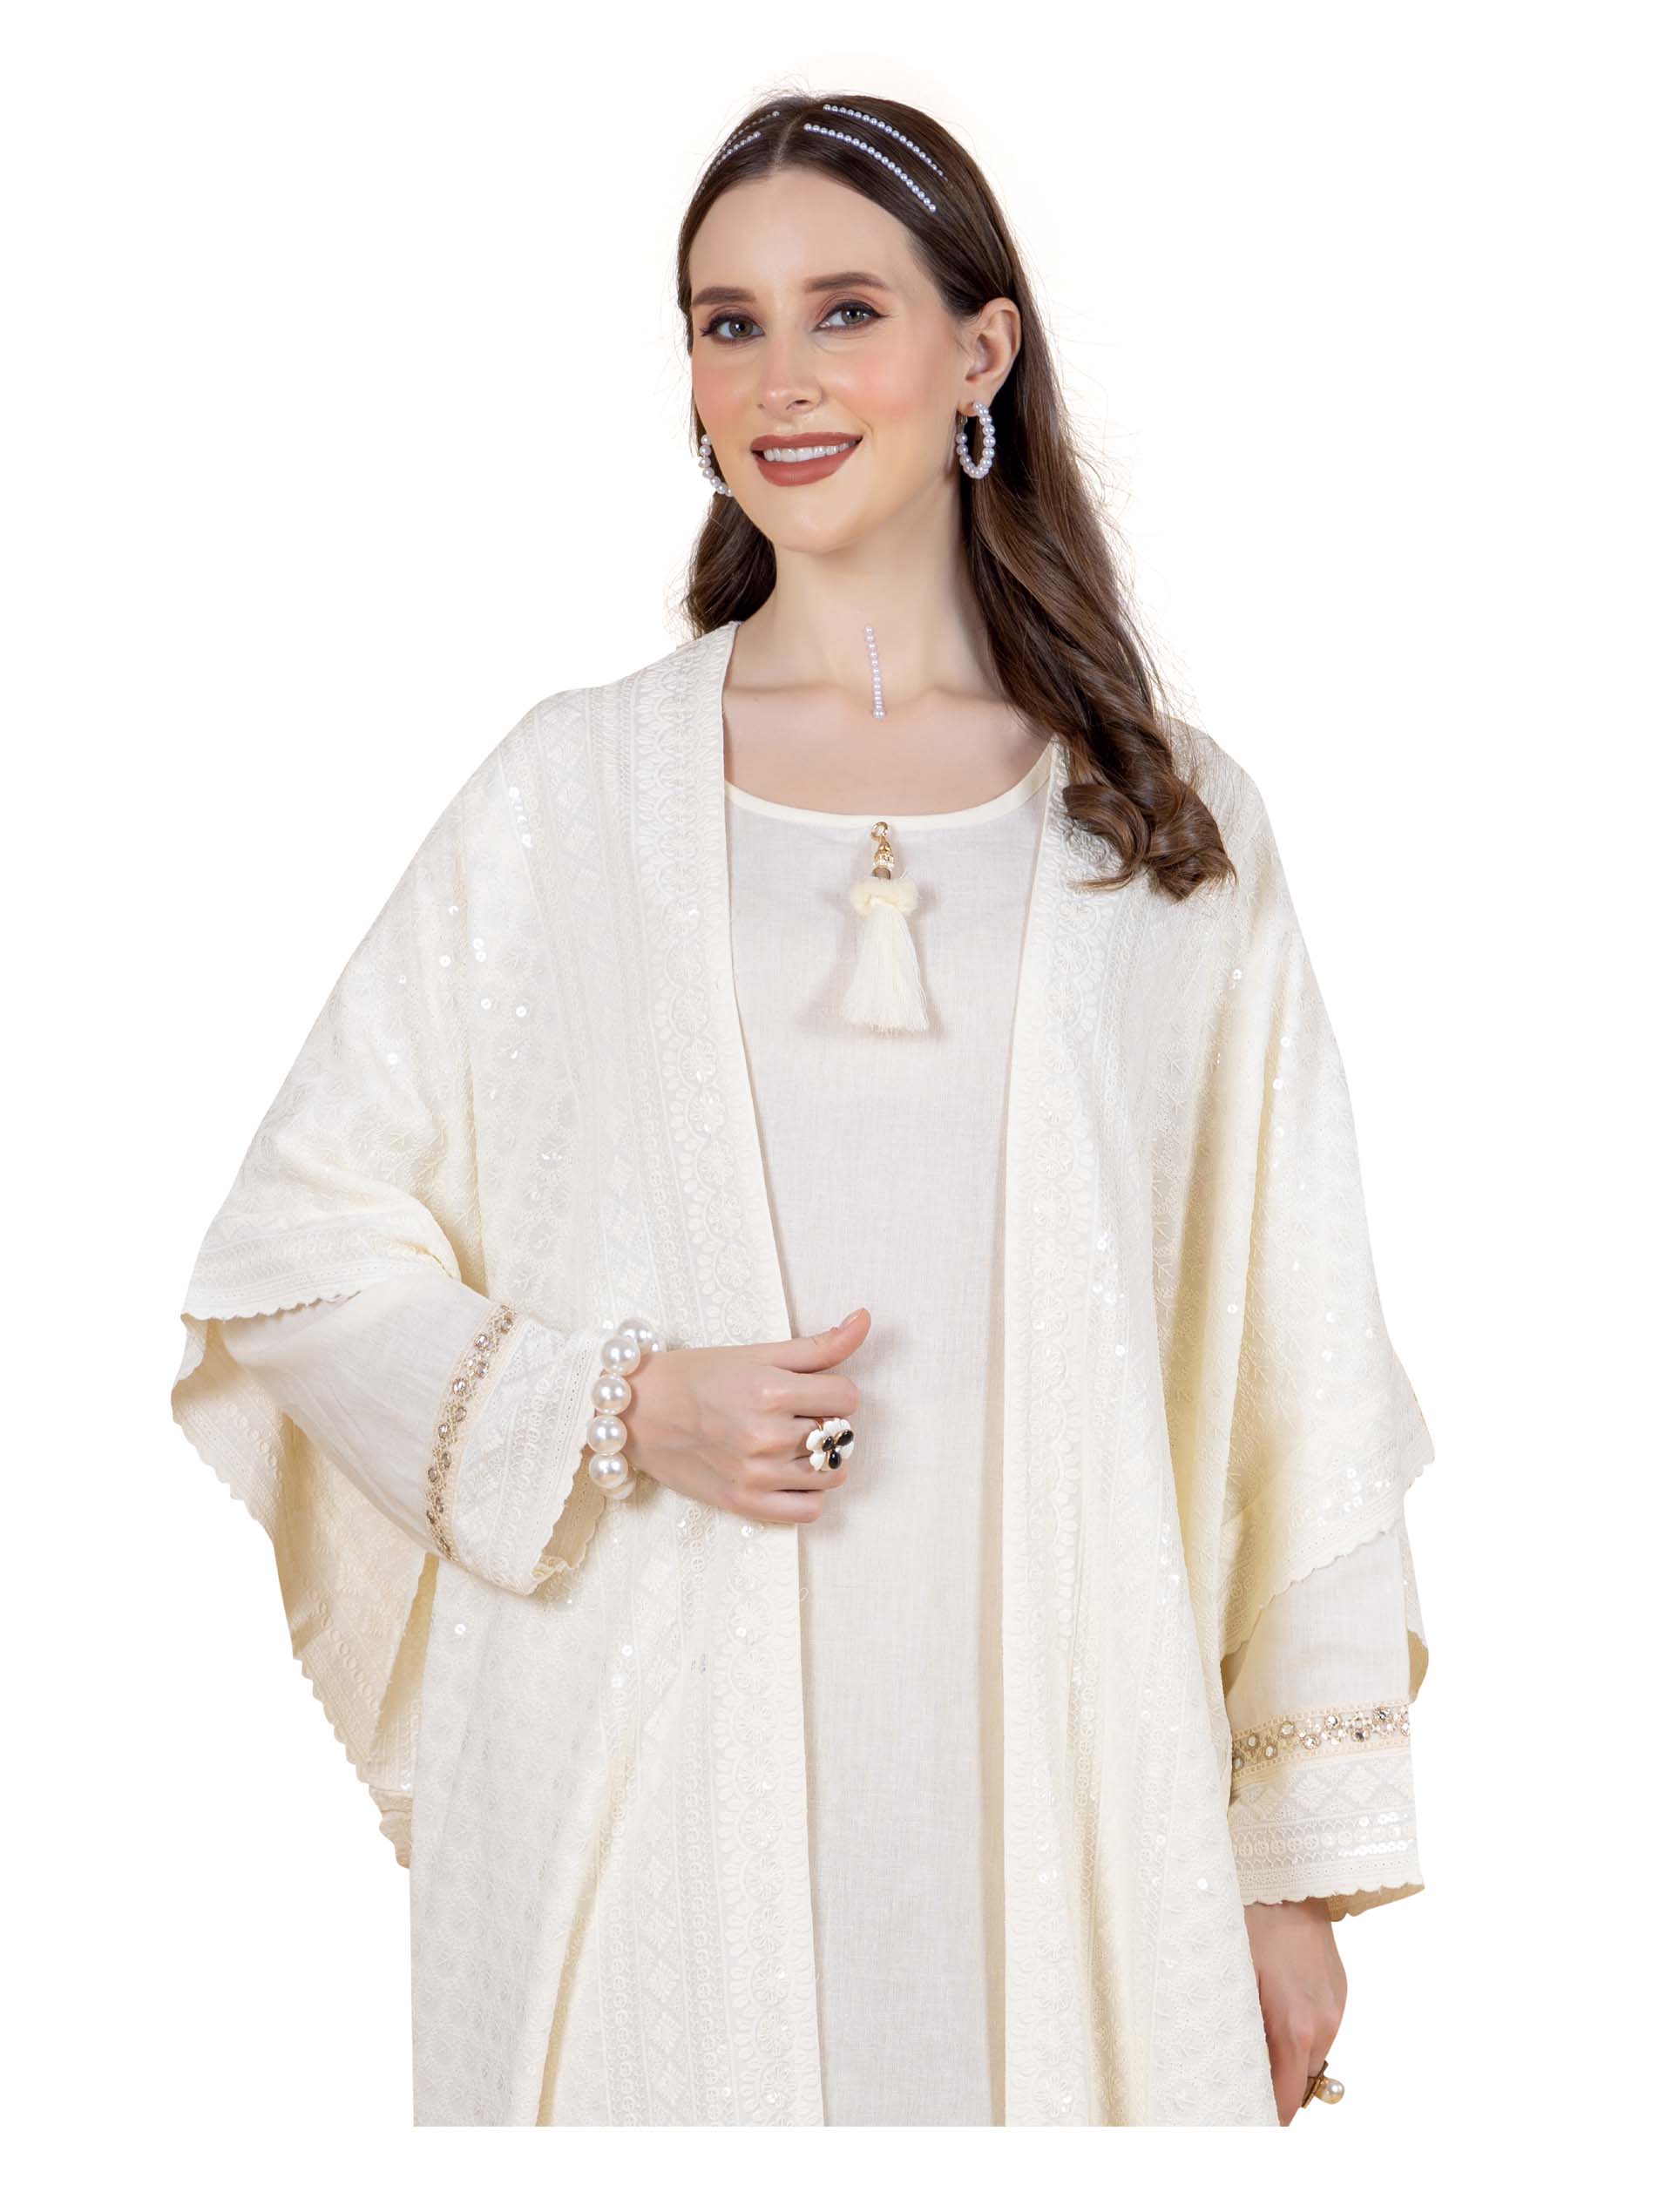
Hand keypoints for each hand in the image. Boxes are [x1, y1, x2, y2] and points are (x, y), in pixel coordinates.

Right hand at [622, 1309, 869, 1524]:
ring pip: (833, 1475)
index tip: (810, 1391)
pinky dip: (808, 1494)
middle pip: (841, 1435)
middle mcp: (766, 1436)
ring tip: (792, 1444)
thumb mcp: (757, 1352)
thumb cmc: (698, 1376)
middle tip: (793, 1415)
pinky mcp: (745, 1504)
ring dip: (822, 1459)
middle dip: (825, 1422)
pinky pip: (810, 1511)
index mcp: (771, 1391)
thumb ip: (818, 1345)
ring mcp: (756, 1474)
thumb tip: (864, 1319)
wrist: (640, 1412)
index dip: (834, 1392)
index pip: (848, 1397)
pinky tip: (788, 1474)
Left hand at [1244, 1898, 1347, 2124]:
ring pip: (1312, 2057)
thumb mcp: (1233, 1977)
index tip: (1241, 2119)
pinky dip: (1300, 2033)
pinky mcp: (1341, 1992)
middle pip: (1301, 2083)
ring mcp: (1337, 2007)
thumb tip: (1230, 2069)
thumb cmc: (1251, 1921)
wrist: (1289, 1877)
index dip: (1264, 2115)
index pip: (1286, 2099)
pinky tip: (1274, 2008)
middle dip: (1273, 2088)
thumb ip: (1238, 2030)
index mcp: (1296, 2027)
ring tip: (1253, 2038)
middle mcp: (1325, 2024)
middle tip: (1237, 2083)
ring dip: (1287, 2058)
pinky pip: (1322, 2030)